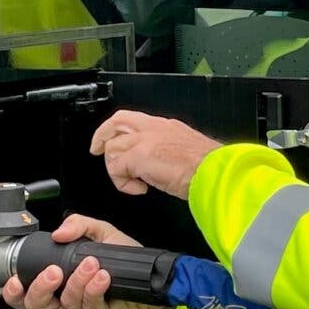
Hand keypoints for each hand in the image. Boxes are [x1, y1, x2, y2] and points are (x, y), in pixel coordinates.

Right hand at [1, 214, 171, 308]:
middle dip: (40, 288)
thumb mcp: (101, 234)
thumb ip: (80, 225)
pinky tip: (102, 277)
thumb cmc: (122, 263)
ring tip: (91, 264)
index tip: (14, 279)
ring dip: (77, 282)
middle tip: (54, 271)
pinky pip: (90, 308)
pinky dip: (94, 290)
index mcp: (57, 284)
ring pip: (66, 304)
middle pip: (36, 306)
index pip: (25, 293)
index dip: (13, 291)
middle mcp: (64, 301)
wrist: (151, 282)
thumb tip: (59, 232)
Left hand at [89, 110, 221, 199]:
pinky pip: (117, 168)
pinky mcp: (139, 156)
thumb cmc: (207, 166)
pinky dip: (122, 183)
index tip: (108, 141)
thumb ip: (167, 149)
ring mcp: (144, 140)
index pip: (132, 119)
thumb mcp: (185, 149)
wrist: (213, 171)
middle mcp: (153, 128)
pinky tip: (138, 189)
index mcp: (165, 126)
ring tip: (133, 183)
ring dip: (117, 170)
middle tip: (96, 152)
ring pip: (113, 149)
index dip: (116, 129)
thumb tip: (157, 161)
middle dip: (101, 137)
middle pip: (115, 123)